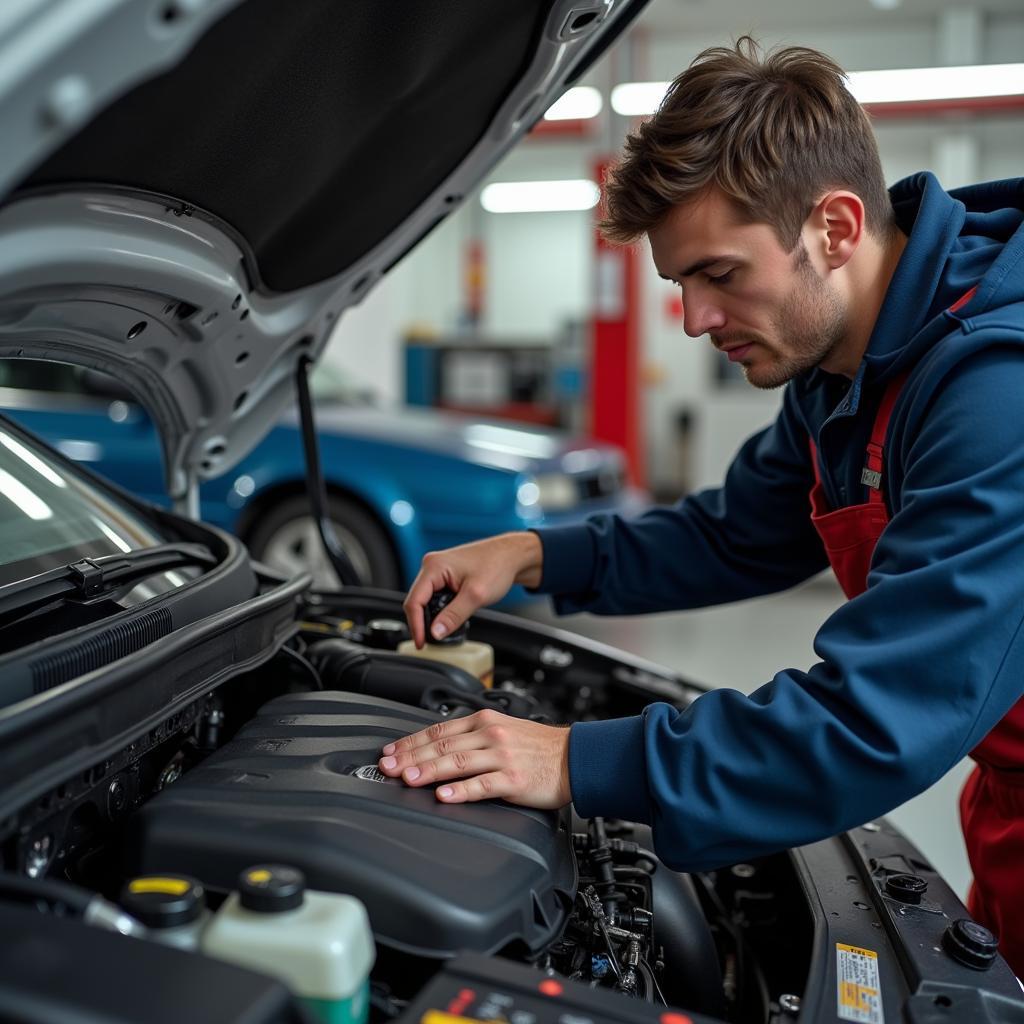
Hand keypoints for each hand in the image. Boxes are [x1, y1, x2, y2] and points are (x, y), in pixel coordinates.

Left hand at [377, 708, 570, 808]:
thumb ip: (471, 737)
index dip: (410, 742)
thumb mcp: (502, 730)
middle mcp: (490, 735)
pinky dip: (461, 790)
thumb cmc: (538, 747)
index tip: (389, 753)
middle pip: (442, 746)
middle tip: (387, 768)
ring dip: (429, 770)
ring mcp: (502, 756)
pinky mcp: (514, 778)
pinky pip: (483, 784)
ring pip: (458, 762)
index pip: (438, 730)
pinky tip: (445, 795)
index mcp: (484, 722)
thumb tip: (437, 748)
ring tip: (408, 779)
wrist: (574, 757)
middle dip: (410, 757)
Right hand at [403, 532, 542, 646]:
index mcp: (434, 566)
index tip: (422, 643)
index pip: (414, 601)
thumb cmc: (497, 565)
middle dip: (422, 622)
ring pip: (425, 599)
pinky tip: (449, 617)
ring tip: (442, 629)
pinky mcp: (445, 576)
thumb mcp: (476, 595)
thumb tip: (435, 632)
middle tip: (430, 641)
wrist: (511, 556)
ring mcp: (438, 570)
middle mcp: (432, 566)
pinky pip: (435, 596)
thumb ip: (454, 616)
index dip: (415, 625)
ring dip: (432, 615)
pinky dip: (439, 609)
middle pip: (416, 600)